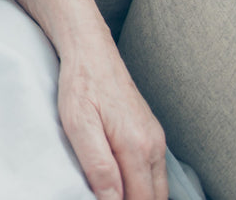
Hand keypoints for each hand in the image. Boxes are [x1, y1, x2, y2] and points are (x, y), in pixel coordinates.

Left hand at [57, 48, 166, 199]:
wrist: (90, 50)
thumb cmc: (81, 83)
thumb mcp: (78, 123)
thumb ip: (98, 165)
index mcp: (137, 146)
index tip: (101, 199)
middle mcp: (153, 145)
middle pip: (154, 197)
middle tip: (104, 196)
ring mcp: (156, 138)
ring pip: (157, 186)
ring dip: (139, 195)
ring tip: (111, 190)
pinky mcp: (151, 133)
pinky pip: (154, 170)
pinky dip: (142, 182)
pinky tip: (122, 178)